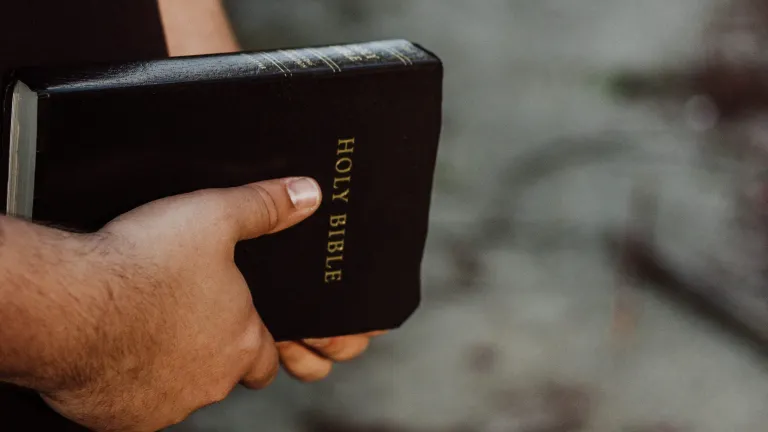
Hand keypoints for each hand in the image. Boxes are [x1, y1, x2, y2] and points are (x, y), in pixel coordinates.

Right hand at [31, 177, 376, 430]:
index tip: (240, 330)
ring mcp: (166, 405)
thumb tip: (304, 195)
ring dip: (170, 368)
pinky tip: (115, 351)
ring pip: (179, 392)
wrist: (67, 304)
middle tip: (184, 321)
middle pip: (223, 376)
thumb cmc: (137, 266)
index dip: (256, 343)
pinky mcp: (122, 419)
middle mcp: (210, 381)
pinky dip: (128, 386)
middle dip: (212, 354)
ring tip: (146, 328)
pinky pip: (134, 407)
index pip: (267, 359)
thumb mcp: (214, 216)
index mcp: (240, 341)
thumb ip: (264, 207)